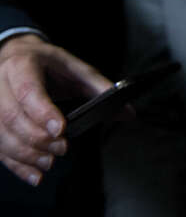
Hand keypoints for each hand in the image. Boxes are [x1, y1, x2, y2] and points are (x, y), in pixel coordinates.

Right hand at [0, 34, 111, 185]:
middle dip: (37, 137)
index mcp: (23, 64)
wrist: (17, 55)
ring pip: (1, 134)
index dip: (42, 111)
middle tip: (62, 148)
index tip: (61, 129)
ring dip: (26, 154)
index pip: (28, 90)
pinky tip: (34, 175)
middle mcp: (1, 83)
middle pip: (11, 116)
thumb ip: (101, 89)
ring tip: (49, 163)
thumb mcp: (77, 68)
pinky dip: (16, 165)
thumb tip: (127, 113)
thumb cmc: (49, 64)